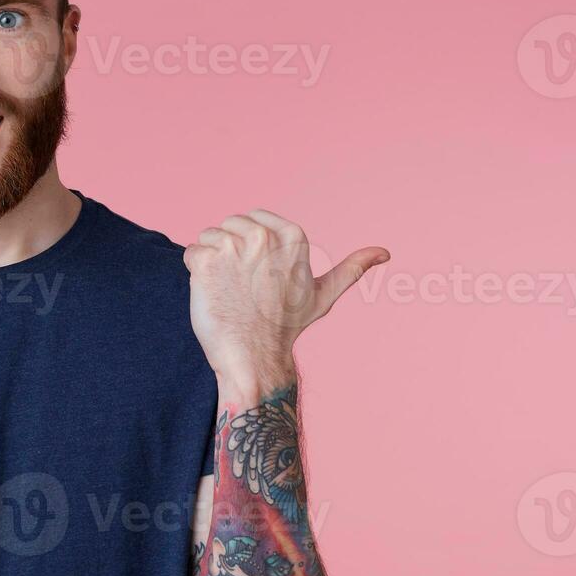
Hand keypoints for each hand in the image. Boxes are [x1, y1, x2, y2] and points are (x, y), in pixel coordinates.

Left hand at [182, 209, 389, 387]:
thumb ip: (351, 269)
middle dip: (229, 252)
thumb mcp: (323, 294)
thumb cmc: (286, 327)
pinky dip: (195, 274)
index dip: (250, 245)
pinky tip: (213, 294)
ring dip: (212, 263)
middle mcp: (263, 235)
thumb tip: (384, 252)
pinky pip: (191, 254)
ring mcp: (233, 245)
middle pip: (228, 225)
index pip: (253, 218)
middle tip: (243, 287)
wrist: (254, 357)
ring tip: (229, 291)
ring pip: (208, 238)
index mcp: (292, 234)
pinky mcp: (206, 259)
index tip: (259, 275)